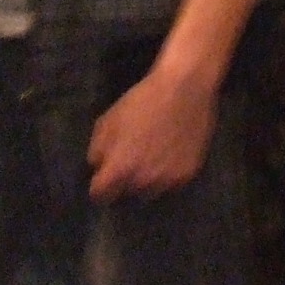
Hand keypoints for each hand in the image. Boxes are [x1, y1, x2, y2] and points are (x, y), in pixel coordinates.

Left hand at [87, 61, 217, 199]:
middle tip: (130, 161)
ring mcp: (167, 180)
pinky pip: (171, 185)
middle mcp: (143, 181)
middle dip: (124, 181)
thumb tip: (98, 167)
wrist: (185, 88)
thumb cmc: (142, 101)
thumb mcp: (108, 120)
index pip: (100, 196)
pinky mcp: (187, 175)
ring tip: (151, 160)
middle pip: (126, 194)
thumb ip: (97, 150)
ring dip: (146, 181)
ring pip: (150, 192)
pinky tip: (169, 155)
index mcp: (120, 169)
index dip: (100, 186)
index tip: (104, 176)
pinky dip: (167, 175)